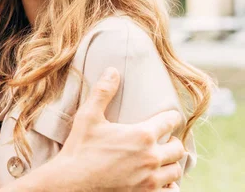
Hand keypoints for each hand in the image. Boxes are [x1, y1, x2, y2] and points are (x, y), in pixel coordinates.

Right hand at [57, 67, 184, 190]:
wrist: (71, 183)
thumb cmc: (79, 149)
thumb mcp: (88, 116)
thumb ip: (102, 92)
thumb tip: (112, 71)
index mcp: (142, 135)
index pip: (170, 122)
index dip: (171, 117)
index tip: (169, 117)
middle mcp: (151, 158)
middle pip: (178, 148)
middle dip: (173, 142)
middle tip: (164, 140)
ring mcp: (151, 180)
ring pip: (176, 171)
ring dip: (171, 164)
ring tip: (162, 159)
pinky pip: (171, 191)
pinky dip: (169, 185)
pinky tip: (160, 180)